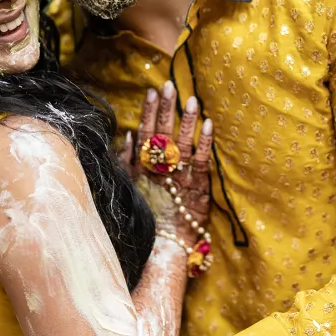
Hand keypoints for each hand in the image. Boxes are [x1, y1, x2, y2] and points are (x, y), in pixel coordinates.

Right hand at [120, 81, 213, 244]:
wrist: (161, 251)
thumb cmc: (147, 220)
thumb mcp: (130, 190)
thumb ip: (126, 163)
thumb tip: (128, 135)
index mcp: (142, 170)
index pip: (145, 135)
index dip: (148, 112)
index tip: (152, 91)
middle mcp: (159, 172)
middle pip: (162, 134)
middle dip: (166, 108)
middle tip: (170, 85)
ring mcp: (178, 180)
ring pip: (182, 144)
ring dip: (186, 120)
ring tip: (191, 99)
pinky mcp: (197, 190)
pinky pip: (201, 162)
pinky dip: (204, 143)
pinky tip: (208, 125)